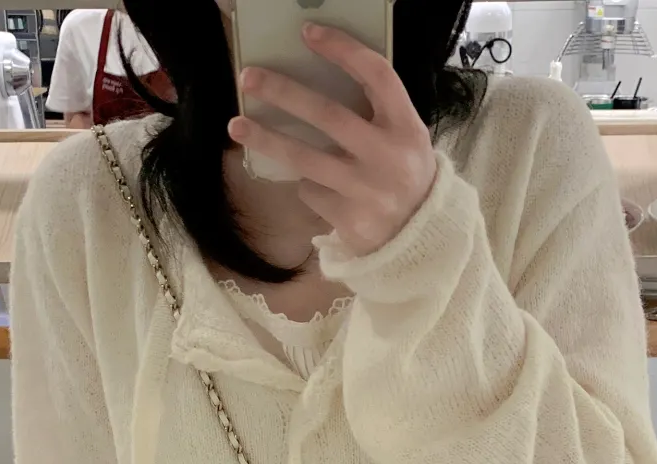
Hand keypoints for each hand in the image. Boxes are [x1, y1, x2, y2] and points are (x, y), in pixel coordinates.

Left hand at [228, 23, 437, 257]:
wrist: (419, 238)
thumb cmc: (403, 175)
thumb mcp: (405, 138)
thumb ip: (375, 112)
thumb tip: (316, 80)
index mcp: (406, 127)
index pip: (376, 75)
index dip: (342, 50)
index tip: (308, 33)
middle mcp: (387, 156)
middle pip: (327, 115)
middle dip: (284, 93)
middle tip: (249, 77)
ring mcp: (366, 190)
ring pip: (305, 159)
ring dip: (266, 140)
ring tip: (236, 126)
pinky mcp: (348, 218)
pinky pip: (311, 191)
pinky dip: (305, 183)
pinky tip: (315, 185)